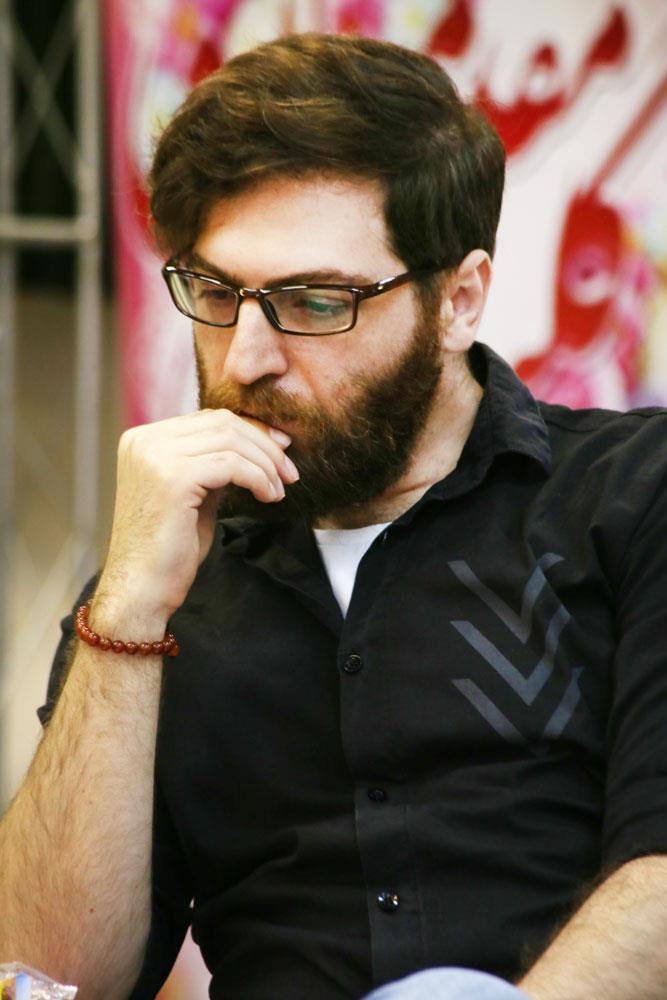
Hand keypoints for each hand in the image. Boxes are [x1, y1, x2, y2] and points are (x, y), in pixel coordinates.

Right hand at [96, 409, 297, 623]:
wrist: (142, 587)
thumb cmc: (169, 548)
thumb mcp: (193, 493)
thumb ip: (212, 464)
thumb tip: (254, 445)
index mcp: (144, 440)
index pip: (209, 419)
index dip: (251, 430)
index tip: (281, 448)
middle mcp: (145, 441)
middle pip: (222, 424)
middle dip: (264, 446)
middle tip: (289, 472)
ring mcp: (155, 456)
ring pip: (231, 441)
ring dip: (265, 465)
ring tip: (278, 490)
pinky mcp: (173, 478)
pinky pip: (232, 465)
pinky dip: (258, 478)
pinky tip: (267, 496)